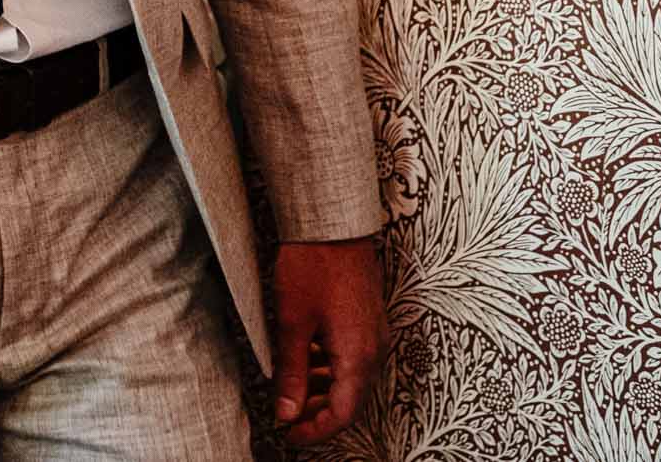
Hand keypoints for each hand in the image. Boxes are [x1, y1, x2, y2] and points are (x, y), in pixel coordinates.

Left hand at [270, 236, 385, 443]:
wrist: (333, 223)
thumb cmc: (311, 266)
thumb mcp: (292, 322)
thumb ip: (291, 372)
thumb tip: (287, 412)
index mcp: (359, 357)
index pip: (343, 414)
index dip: (316, 430)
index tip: (290, 435)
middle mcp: (374, 350)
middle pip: (350, 400)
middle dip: (319, 413)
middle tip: (288, 417)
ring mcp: (373, 334)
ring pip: (351, 379)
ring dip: (324, 390)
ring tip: (292, 391)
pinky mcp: (366, 320)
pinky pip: (352, 358)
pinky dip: (329, 368)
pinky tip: (305, 361)